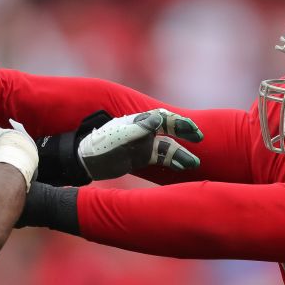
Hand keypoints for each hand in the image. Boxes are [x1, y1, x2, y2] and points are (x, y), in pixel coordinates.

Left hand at [77, 109, 202, 180]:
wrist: (86, 162)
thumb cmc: (101, 145)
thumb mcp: (119, 136)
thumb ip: (139, 127)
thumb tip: (159, 117)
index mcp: (138, 121)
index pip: (162, 117)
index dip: (177, 121)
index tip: (189, 128)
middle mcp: (143, 131)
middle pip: (169, 128)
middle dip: (184, 132)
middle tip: (199, 137)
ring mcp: (144, 145)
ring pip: (168, 147)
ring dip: (181, 154)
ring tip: (193, 163)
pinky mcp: (142, 158)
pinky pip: (161, 159)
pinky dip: (172, 162)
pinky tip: (181, 167)